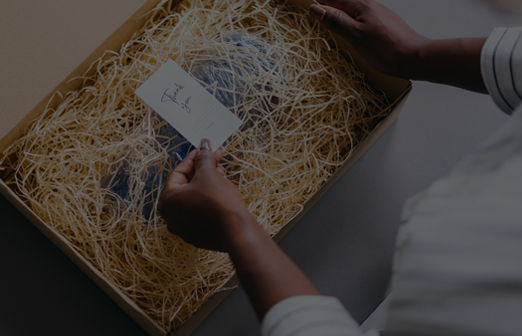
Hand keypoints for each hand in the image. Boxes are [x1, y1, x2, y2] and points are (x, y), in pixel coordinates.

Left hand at [159, 139, 253, 251]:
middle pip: (186, 186)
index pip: (178, 173)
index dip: (193, 158)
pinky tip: (222, 190)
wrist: (236, 231)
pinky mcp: (199, 235)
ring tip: (221, 173)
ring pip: (194, 198)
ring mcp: (185, 228)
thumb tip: (203, 145)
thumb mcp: (208, 174)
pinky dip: (209, 199)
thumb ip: (203, 158)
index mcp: (167, 202)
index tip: (204, 150)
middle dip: (202, 170)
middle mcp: (172, 217)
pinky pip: (201, 211)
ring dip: (207, 183)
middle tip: (215, 158)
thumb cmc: (218, 202)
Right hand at [309, 0, 428, 78]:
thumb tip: (316, 8)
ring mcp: (377, 14)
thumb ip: (336, 21)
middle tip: (312, 13)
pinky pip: (360, 17)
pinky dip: (349, 21)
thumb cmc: (386, 49)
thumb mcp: (356, 36)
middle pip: (342, 2)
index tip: (306, 7)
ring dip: (337, 14)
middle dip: (327, 7)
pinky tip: (347, 31)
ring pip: (351, 10)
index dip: (319, 3)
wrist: (414, 57)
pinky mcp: (382, 23)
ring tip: (325, 22)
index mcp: (360, 5)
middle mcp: (369, 5)